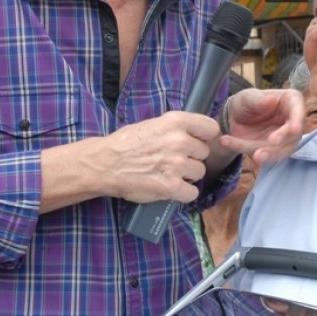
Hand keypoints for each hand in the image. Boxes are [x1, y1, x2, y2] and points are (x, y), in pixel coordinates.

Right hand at [99, 111, 220, 203]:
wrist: (105, 164)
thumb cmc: (126, 144)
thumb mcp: (154, 124)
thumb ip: (177, 128)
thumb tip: (197, 134)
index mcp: (176, 121)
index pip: (211, 128)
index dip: (205, 137)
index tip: (199, 142)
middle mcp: (179, 141)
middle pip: (204, 152)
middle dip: (192, 157)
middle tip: (173, 159)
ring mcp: (177, 165)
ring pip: (199, 172)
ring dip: (187, 175)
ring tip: (169, 173)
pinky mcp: (172, 186)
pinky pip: (192, 192)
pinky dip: (183, 193)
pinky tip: (171, 188)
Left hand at [218, 89, 304, 163]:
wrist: (234, 117)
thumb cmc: (247, 101)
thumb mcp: (247, 96)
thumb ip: (258, 99)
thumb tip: (271, 100)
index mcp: (291, 102)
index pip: (299, 111)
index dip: (298, 121)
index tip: (294, 130)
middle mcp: (292, 122)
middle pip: (293, 136)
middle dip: (280, 143)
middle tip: (265, 148)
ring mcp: (284, 139)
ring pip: (281, 151)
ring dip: (268, 155)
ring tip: (254, 156)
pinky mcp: (272, 151)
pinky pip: (263, 155)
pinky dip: (245, 150)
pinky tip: (227, 142)